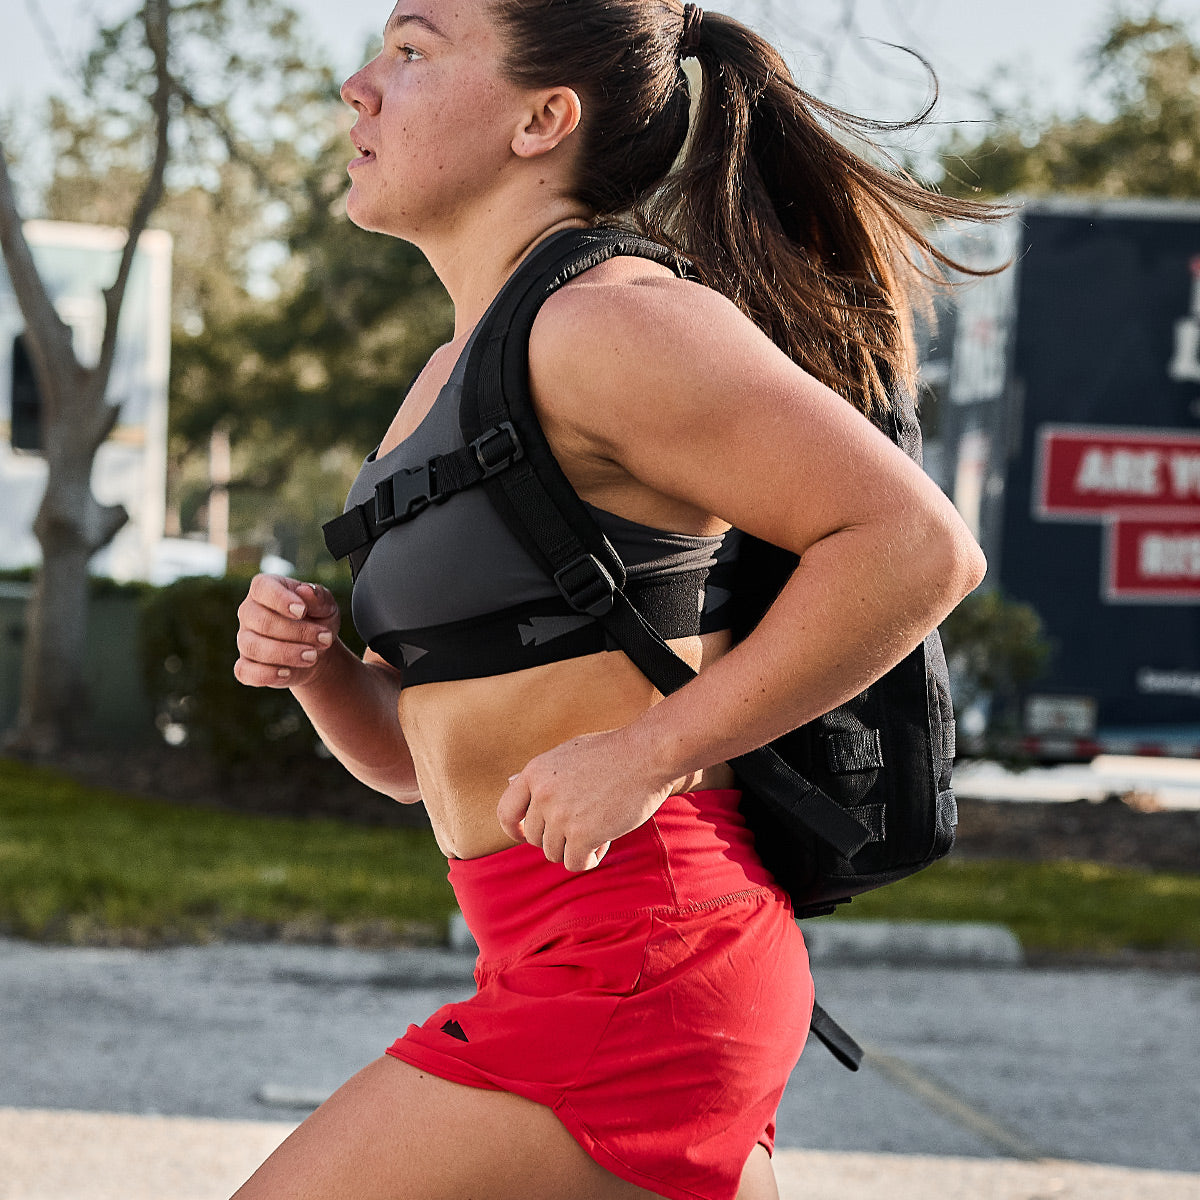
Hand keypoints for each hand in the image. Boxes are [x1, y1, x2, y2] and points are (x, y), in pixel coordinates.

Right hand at [234, 575, 341, 689]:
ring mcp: (244, 639)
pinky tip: (287, 673)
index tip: (302, 611)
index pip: (262, 587)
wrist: (317, 650)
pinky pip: (245, 671)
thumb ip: (318, 597)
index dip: (280, 599)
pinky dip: (265, 674)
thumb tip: (306, 591)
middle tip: (325, 639)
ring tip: (313, 657)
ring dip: (286, 653)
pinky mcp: (245, 665)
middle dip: (297, 632)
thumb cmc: (318, 620)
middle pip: (262, 621)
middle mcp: (249, 612)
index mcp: (265, 589)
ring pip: (253, 646)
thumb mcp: (326, 606)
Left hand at [497, 730, 680, 871]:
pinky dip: (589, 858)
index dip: (514, 829)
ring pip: (553, 853)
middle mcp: (542, 794)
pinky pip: (575, 863)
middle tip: (583, 826)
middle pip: (534, 837)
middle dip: (556, 837)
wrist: (648, 755)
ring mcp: (560, 815)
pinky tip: (605, 842)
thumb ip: (542, 774)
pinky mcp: (582, 834)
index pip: (506, 812)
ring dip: (575, 848)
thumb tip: (510, 783)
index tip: (526, 835)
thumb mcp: (568, 753)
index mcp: (535, 772)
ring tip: (599, 831)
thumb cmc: (613, 752)